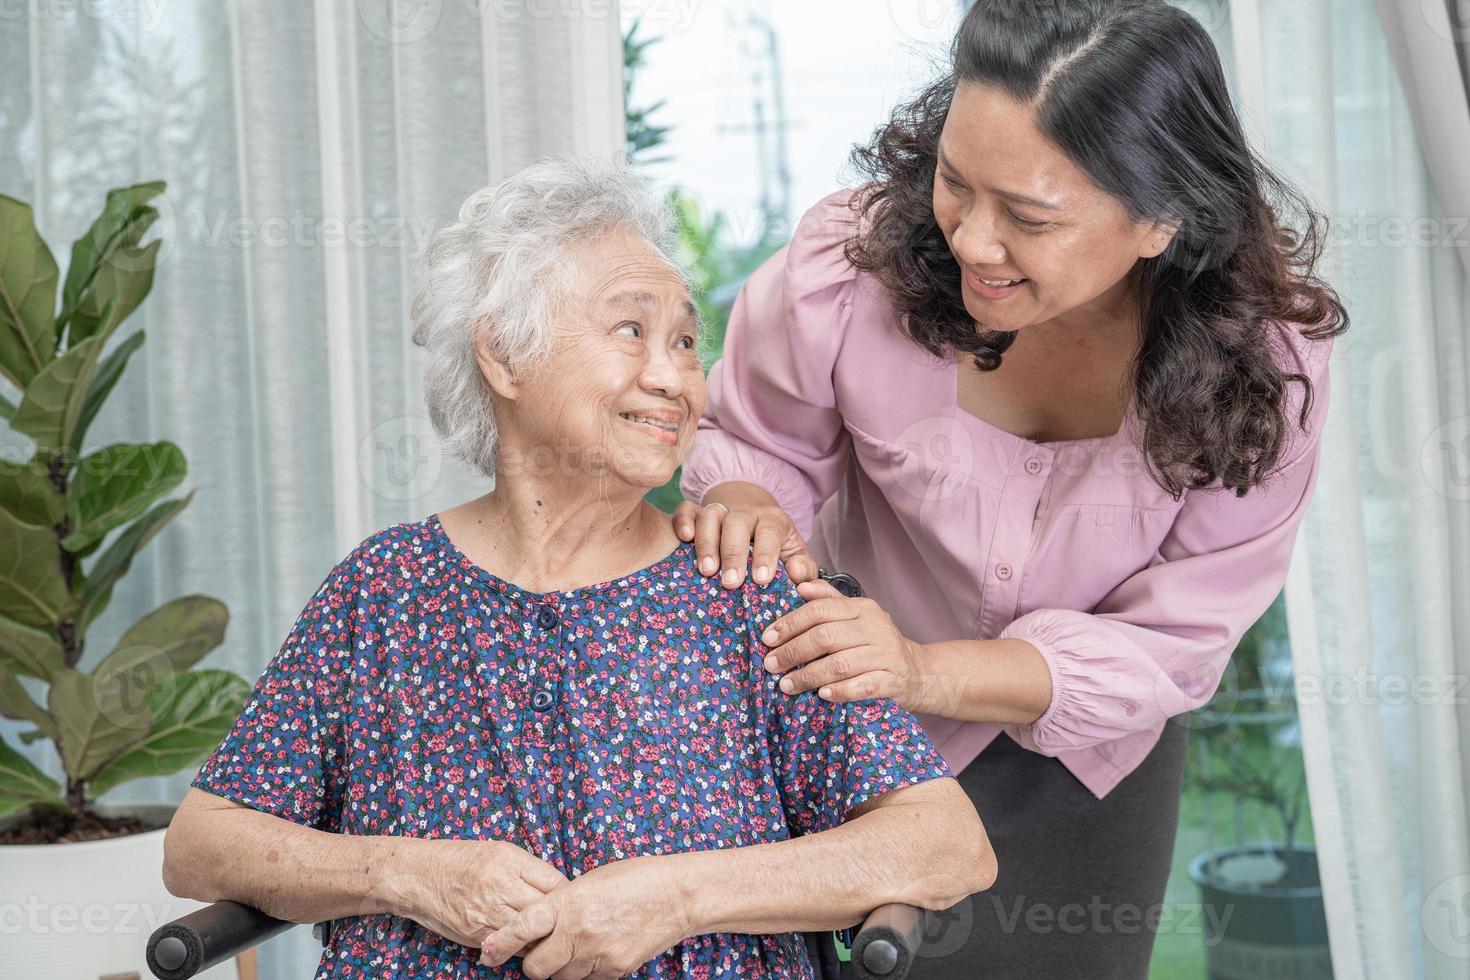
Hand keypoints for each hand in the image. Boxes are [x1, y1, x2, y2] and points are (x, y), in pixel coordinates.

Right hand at [389, 838, 567, 951]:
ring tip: (550, 935)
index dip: (568, 893)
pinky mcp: (478, 936)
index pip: (556, 882)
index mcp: (510, 861)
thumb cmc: (460, 860)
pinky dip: (522, 947)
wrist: (418, 876)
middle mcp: (501, 887)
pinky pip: (511, 947)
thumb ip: (528, 868)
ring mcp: (489, 914)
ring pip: (532, 934)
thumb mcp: (498, 851)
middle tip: (567, 921)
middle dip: (561, 918)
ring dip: (543, 936)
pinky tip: (525, 941)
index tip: (571, 899)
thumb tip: (558, 887)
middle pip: (548, 910)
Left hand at [479, 856, 689, 978]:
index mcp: (569, 902)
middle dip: (534, 963)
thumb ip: (561, 904)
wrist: (677, 896)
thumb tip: (537, 926)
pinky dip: (585, 970)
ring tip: (576, 946)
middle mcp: (579, 931)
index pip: (522, 927)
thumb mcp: (590, 882)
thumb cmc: (633, 879)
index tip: (487, 953)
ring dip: (561, 967)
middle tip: (542, 950)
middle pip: (536, 968)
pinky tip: (597, 951)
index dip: (500, 943)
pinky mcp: (615, 970)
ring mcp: (598, 954)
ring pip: (561, 978)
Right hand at [673, 481, 818, 588]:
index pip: (770, 532)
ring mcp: (720, 510)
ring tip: (706, 570)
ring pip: (710, 516)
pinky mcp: (697, 511)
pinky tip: (683, 538)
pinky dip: (682, 521)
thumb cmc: (775, 545)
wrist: (753, 515)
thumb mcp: (794, 553)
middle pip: (737, 524)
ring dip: (706, 543)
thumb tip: (796, 574)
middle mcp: (745, 512)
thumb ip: (803, 568)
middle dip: (733, 554)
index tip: (761, 579)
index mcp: (772, 520)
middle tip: (730, 583)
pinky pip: (686, 509)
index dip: (765, 554)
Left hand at [761, 578, 930, 711]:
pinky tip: (822, 695)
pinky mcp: (892, 681)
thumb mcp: (856, 616)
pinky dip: (839, 691)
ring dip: (809, 676)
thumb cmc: (876, 644)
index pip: (821, 609)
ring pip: (840, 664)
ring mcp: (885, 655)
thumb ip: (828, 600)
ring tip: (787, 685)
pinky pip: (862, 686)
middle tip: (771, 664)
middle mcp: (875, 628)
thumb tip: (799, 585)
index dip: (791, 623)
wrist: (918, 671)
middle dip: (793, 651)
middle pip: (826, 636)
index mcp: (862, 608)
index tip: (768, 637)